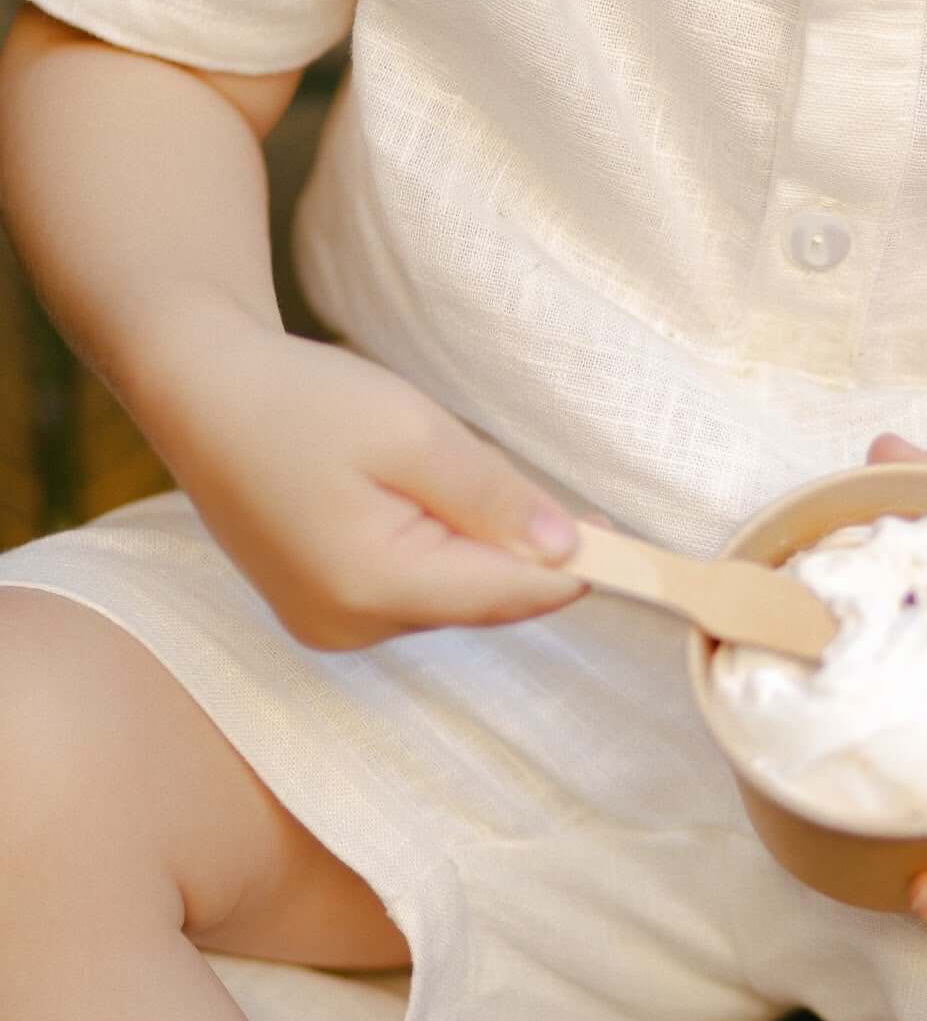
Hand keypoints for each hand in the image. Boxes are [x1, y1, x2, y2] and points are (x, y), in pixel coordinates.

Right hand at [146, 308, 584, 648]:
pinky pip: (413, 589)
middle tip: (535, 483)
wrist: (201, 393)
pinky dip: (437, 550)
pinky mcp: (323, 610)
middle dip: (520, 548)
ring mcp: (331, 627)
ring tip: (442, 472)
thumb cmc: (302, 401)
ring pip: (451, 595)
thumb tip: (569, 551)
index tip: (631, 538)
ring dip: (475, 546)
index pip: (510, 595)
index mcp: (373, 587)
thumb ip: (495, 496)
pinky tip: (416, 498)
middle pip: (484, 600)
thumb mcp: (414, 433)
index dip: (578, 569)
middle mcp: (351, 628)